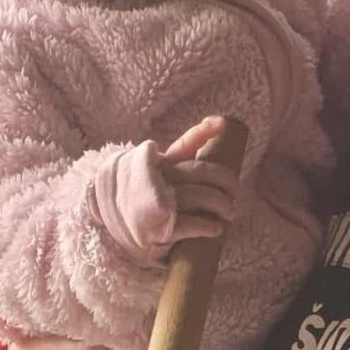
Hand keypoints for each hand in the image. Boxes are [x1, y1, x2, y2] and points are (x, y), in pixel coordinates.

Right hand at [157, 115, 239, 241]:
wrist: (112, 217)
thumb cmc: (145, 190)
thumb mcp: (162, 166)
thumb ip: (188, 146)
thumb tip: (220, 122)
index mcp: (163, 162)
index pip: (185, 144)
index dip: (203, 132)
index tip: (221, 124)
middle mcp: (160, 178)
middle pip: (201, 173)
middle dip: (225, 181)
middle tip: (237, 191)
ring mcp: (158, 201)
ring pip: (199, 196)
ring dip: (221, 204)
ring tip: (230, 211)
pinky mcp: (157, 226)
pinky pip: (188, 224)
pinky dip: (206, 226)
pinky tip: (216, 228)